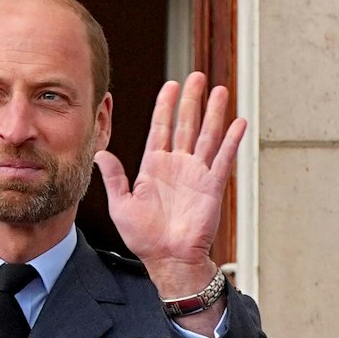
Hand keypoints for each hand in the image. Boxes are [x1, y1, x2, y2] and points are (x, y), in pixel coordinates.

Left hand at [94, 72, 243, 300]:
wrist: (169, 259)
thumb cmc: (145, 238)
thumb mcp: (121, 205)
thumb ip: (114, 177)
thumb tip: (100, 154)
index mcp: (155, 166)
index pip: (161, 127)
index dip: (165, 106)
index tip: (171, 85)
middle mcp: (178, 165)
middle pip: (186, 124)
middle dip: (192, 100)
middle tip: (196, 77)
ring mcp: (197, 174)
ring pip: (207, 135)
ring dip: (214, 113)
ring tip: (220, 90)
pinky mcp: (212, 186)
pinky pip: (223, 159)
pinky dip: (231, 140)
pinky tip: (238, 123)